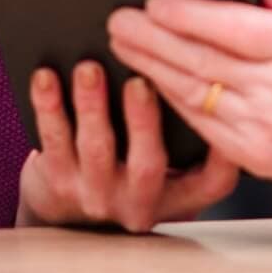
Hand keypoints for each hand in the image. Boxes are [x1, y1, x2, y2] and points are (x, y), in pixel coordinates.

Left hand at [18, 61, 238, 233]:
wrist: (68, 213)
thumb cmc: (131, 166)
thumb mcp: (169, 164)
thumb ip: (186, 128)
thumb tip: (192, 59)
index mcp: (178, 195)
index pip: (212, 182)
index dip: (225, 154)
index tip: (224, 109)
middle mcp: (140, 202)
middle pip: (148, 165)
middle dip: (143, 120)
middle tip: (139, 81)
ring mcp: (97, 196)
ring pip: (96, 150)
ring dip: (92, 106)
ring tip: (88, 69)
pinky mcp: (56, 185)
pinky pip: (53, 142)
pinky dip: (49, 107)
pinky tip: (46, 78)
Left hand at [107, 0, 271, 192]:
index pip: (232, 29)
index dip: (187, 15)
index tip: (152, 1)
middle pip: (203, 61)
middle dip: (154, 39)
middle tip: (118, 20)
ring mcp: (267, 129)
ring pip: (195, 94)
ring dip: (152, 69)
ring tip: (123, 45)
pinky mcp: (255, 157)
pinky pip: (202, 124)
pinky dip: (172, 99)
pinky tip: (151, 79)